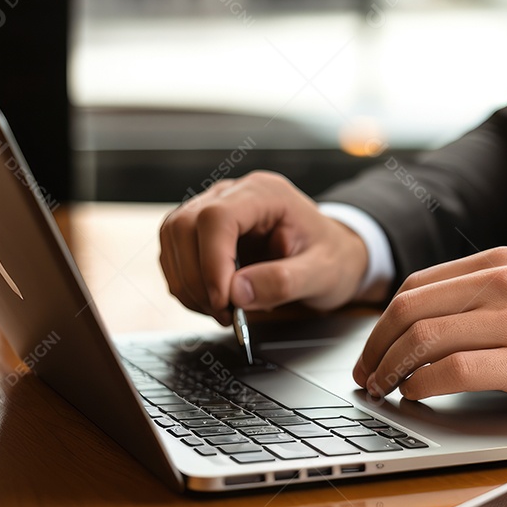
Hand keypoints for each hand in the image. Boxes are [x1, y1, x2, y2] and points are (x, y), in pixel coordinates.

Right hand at [159, 171, 367, 324]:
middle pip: (184, 225)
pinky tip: (213, 303)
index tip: (223, 299)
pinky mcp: (201, 232)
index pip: (217, 217)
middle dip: (196, 277)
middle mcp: (233, 194)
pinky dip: (186, 285)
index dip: (212, 261)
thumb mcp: (323, 274)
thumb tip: (237, 292)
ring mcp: (213, 210)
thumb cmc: (332, 258)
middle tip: (224, 313)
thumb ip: (284, 282)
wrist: (333, 256)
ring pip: (172, 239)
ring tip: (222, 311)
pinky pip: (175, 255)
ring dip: (187, 284)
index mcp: (266, 193)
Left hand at [353, 247, 506, 410]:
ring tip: (385, 391)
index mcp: (499, 262)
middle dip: (375, 349)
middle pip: (409, 311)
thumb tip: (419, 325)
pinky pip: (454, 370)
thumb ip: (481, 294)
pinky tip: (418, 396)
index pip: (415, 287)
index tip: (371, 351)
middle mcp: (504, 281)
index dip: (381, 324)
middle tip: (366, 377)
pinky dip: (423, 386)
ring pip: (424, 340)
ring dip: (392, 371)